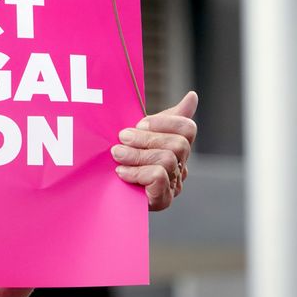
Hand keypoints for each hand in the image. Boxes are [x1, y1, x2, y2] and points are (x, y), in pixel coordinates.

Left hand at [111, 91, 197, 210]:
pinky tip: (122, 173)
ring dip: (137, 155)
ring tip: (117, 155)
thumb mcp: (138, 134)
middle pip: (178, 144)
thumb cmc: (123, 158)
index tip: (141, 123)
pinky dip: (138, 172)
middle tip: (122, 138)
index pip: (187, 128)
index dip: (166, 122)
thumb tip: (192, 96)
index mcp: (176, 147)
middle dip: (146, 138)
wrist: (104, 192)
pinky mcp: (163, 199)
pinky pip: (159, 177)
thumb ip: (164, 118)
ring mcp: (174, 184)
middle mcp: (180, 166)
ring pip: (167, 160)